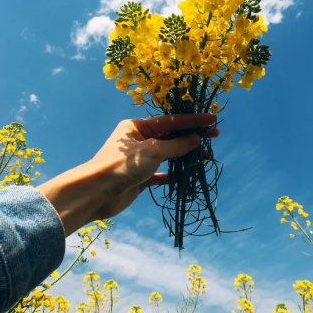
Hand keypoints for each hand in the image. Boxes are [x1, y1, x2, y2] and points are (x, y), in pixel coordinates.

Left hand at [37, 114, 217, 235]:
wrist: (97, 193)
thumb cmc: (122, 166)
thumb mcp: (152, 151)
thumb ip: (176, 145)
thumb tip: (196, 139)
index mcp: (136, 126)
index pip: (170, 121)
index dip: (193, 120)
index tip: (212, 118)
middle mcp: (138, 140)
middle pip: (170, 136)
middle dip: (191, 136)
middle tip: (215, 135)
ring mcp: (139, 160)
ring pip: (168, 154)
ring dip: (185, 155)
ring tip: (206, 155)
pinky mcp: (140, 178)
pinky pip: (161, 173)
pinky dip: (173, 174)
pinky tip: (186, 174)